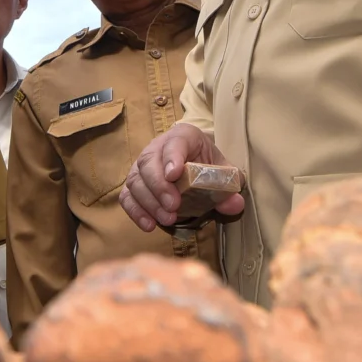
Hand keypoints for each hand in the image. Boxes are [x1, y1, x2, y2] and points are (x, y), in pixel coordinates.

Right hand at [119, 122, 245, 230]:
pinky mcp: (135, 183)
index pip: (175, 142)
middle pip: (148, 162)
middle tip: (173, 206)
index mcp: (183, 137)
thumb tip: (235, 203)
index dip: (172, 157)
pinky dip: (135, 211)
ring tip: (167, 219)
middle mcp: (157, 147)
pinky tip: (149, 225)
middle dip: (159, 186)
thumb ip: (229, 187)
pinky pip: (127, 196)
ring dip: (149, 202)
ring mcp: (142, 165)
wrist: (195, 164)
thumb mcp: (224, 171)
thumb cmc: (208, 165)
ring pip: (135, 180)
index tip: (174, 175)